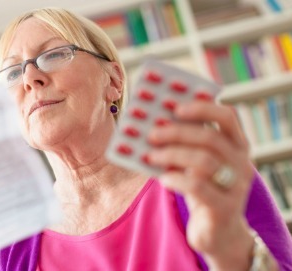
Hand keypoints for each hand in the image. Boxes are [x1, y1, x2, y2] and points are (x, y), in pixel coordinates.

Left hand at [147, 101, 257, 269]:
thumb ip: (184, 145)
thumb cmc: (202, 190)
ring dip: (172, 155)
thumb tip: (153, 122)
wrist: (217, 232)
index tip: (175, 106)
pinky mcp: (224, 208)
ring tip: (150, 155)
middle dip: (177, 132)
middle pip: (210, 138)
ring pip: (203, 162)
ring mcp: (236, 186)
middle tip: (152, 132)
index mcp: (237, 145)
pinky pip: (198, 187)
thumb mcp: (196, 164)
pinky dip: (176, 179)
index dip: (202, 107)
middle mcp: (242, 163)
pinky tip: (162, 179)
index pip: (227, 117)